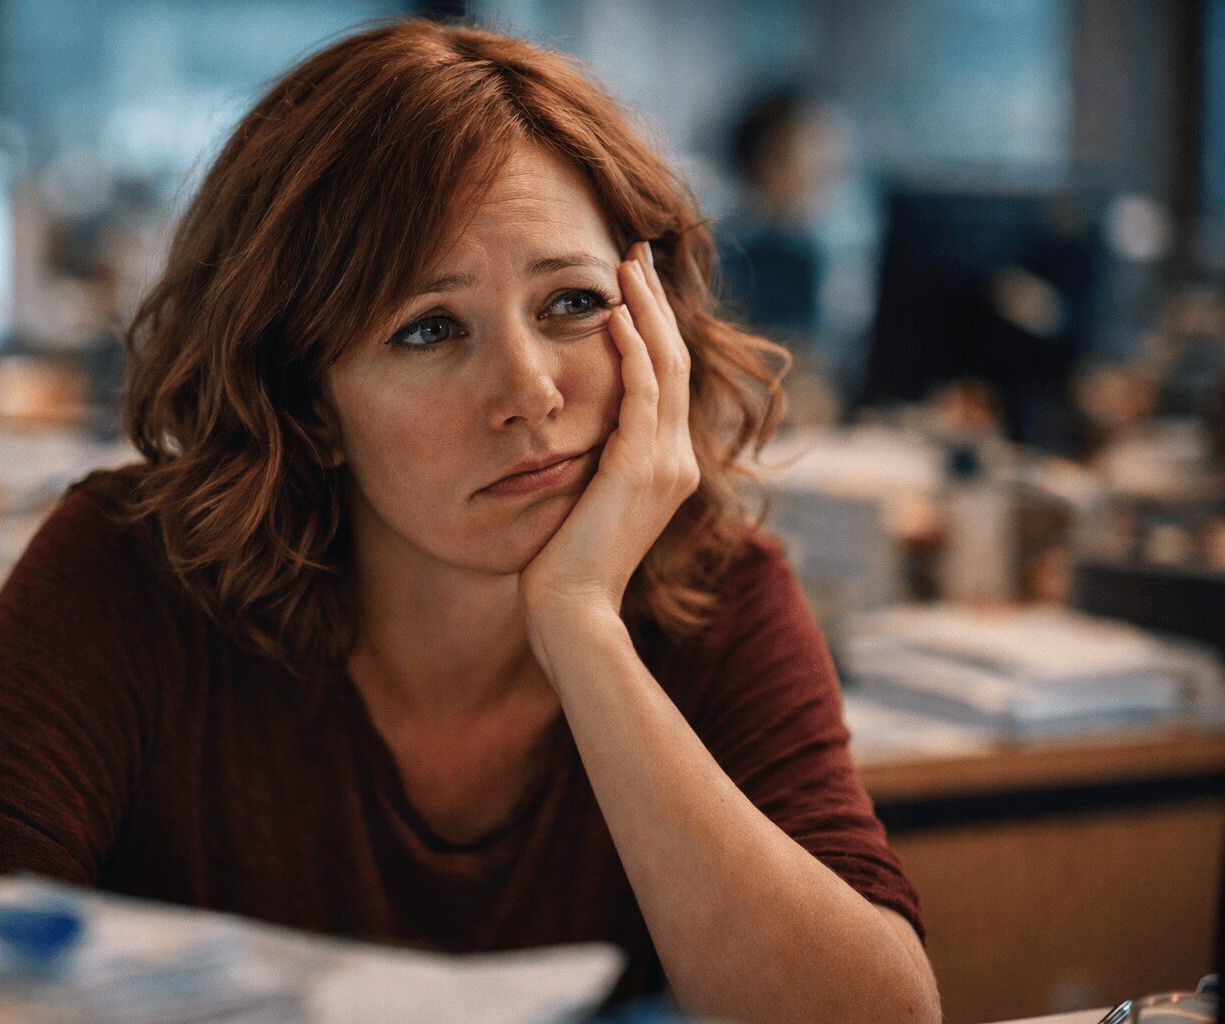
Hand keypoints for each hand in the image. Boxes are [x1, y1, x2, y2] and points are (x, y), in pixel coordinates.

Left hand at [518, 241, 698, 626]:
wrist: (571, 609)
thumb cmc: (565, 566)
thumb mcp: (587, 503)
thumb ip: (594, 464)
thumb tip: (574, 432)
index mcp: (669, 468)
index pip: (668, 381)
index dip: (654, 328)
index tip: (633, 286)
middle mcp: (677, 461)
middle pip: (675, 361)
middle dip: (655, 303)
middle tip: (636, 253)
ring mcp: (664, 464)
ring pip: (664, 366)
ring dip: (645, 310)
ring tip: (626, 266)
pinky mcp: (638, 468)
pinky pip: (641, 392)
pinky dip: (631, 348)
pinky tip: (614, 314)